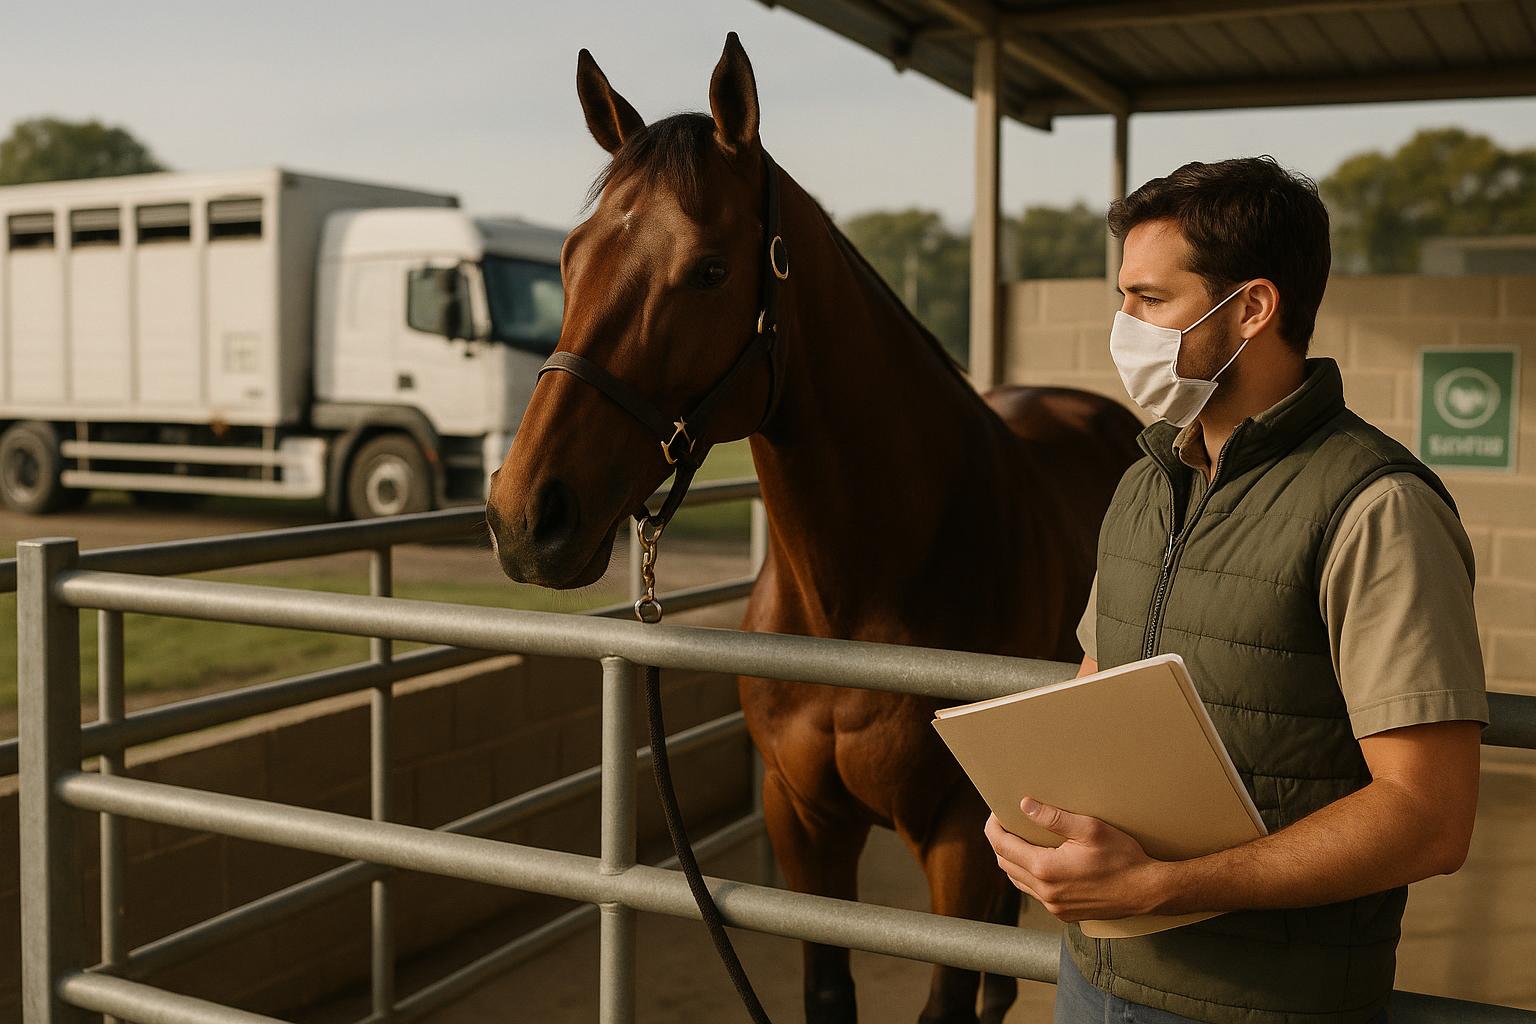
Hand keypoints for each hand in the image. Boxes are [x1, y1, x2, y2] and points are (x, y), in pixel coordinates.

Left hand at [983, 797, 1169, 921]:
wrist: (1146, 892)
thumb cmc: (1123, 858)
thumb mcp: (1090, 829)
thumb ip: (1054, 817)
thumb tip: (1025, 805)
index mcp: (1046, 869)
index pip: (1003, 846)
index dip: (994, 827)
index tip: (996, 813)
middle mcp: (1045, 892)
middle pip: (1006, 863)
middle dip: (1001, 841)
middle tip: (1007, 822)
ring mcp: (1054, 906)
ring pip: (1018, 880)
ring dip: (1014, 860)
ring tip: (1022, 839)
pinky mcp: (1064, 913)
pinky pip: (1035, 892)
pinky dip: (1030, 875)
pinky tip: (1041, 861)